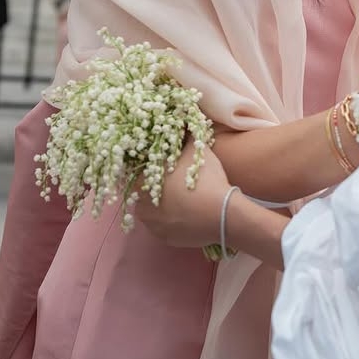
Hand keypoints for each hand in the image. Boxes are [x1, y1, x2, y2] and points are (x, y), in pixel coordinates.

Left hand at [136, 142, 287, 263]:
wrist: (223, 216)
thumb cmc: (206, 180)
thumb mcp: (196, 150)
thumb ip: (184, 135)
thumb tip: (181, 118)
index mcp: (141, 182)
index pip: (135, 172)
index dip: (148, 166)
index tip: (162, 165)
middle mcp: (139, 207)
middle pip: (142, 193)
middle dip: (155, 187)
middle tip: (175, 181)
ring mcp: (151, 226)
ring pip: (152, 212)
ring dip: (162, 205)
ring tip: (183, 198)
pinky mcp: (164, 240)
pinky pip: (163, 227)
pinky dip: (172, 220)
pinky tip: (186, 213)